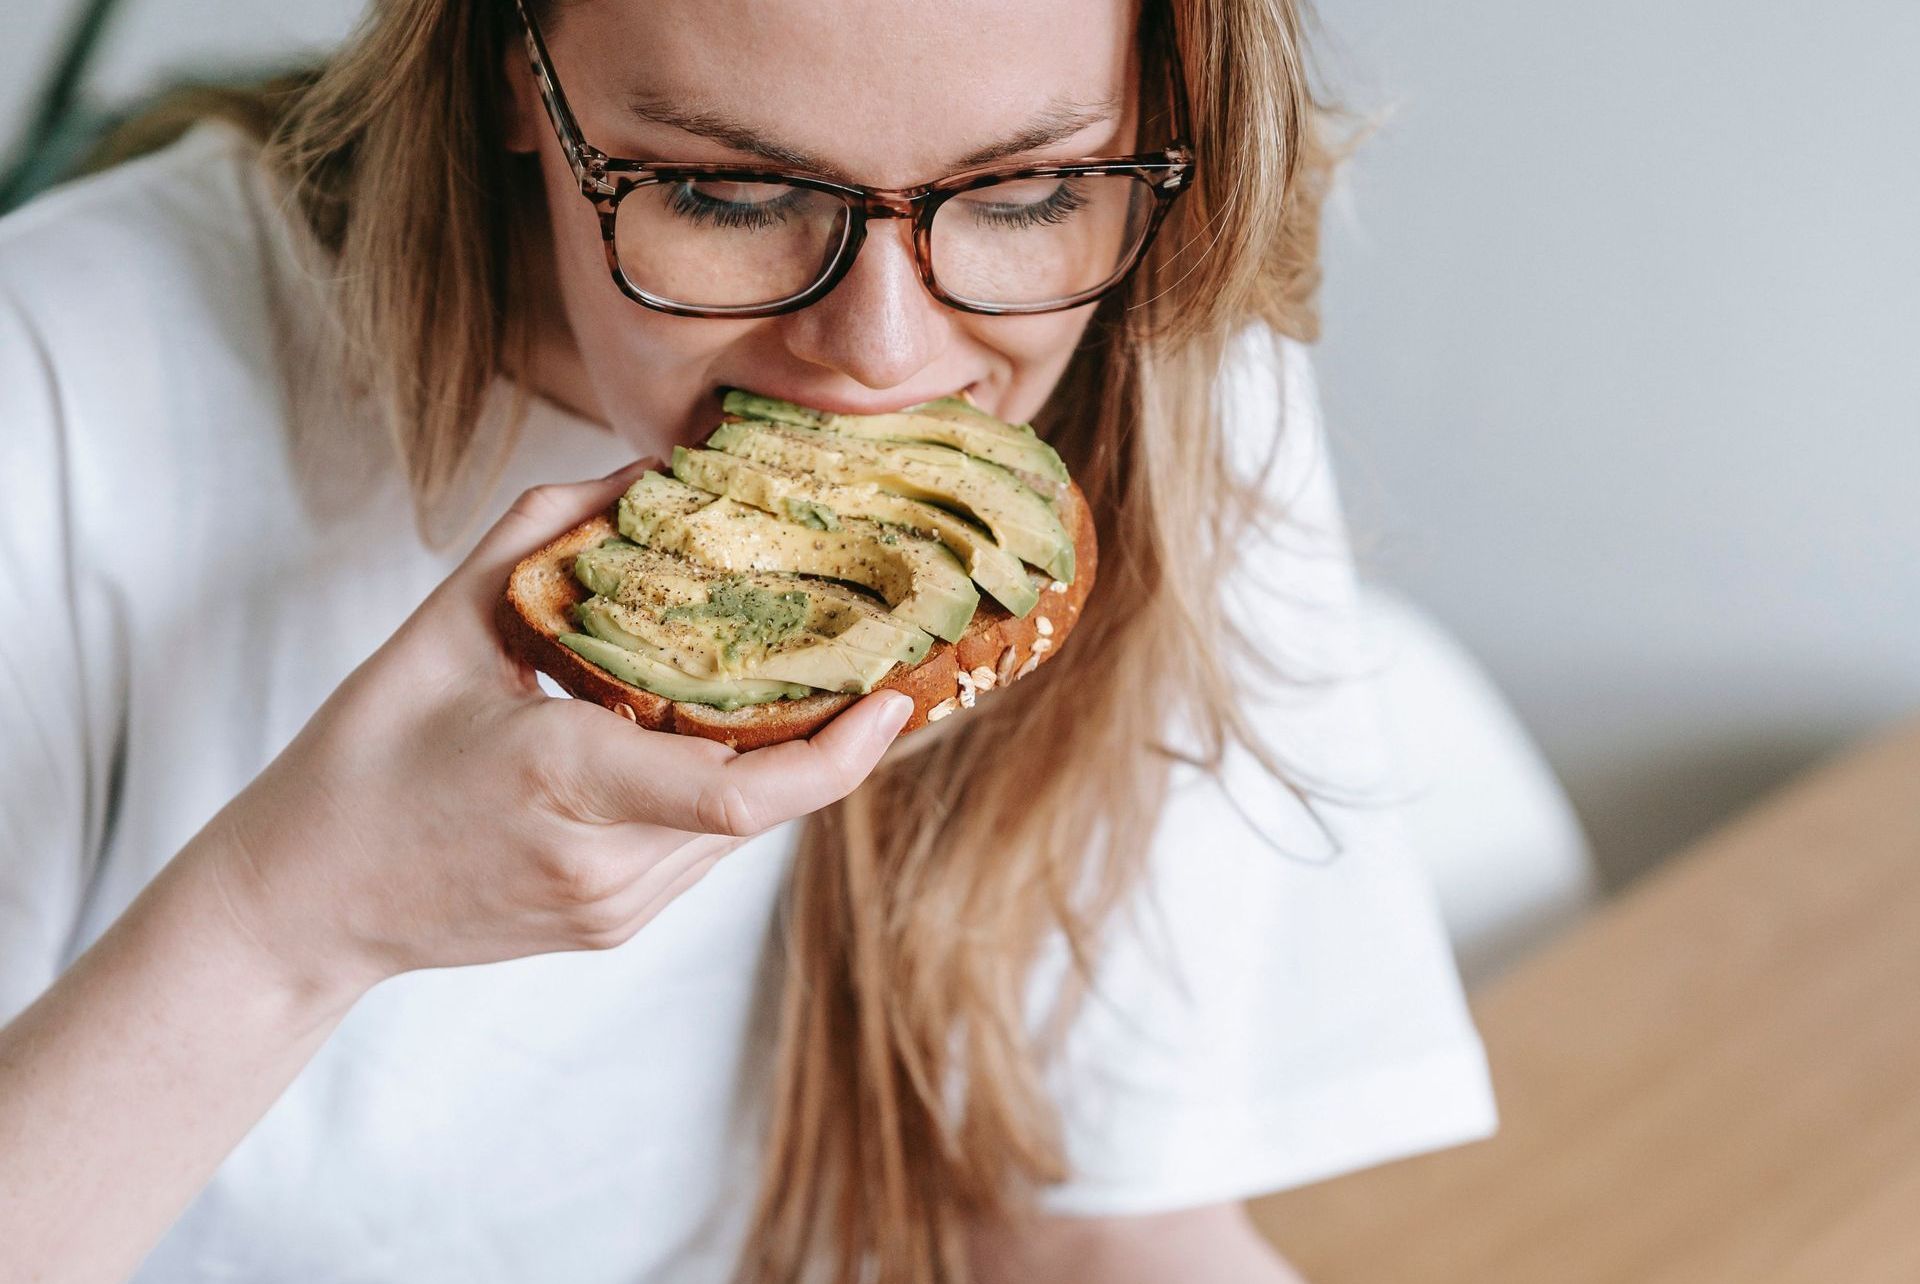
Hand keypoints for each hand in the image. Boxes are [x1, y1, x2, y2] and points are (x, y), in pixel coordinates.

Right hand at [191, 461, 910, 998]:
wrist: (305, 901)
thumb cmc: (362, 759)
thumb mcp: (441, 623)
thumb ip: (549, 531)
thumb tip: (650, 469)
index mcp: (562, 781)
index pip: (742, 793)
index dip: (838, 753)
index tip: (893, 700)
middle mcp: (603, 863)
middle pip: (762, 801)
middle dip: (822, 733)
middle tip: (872, 656)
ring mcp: (612, 909)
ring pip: (741, 832)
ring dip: (774, 760)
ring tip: (809, 683)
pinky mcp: (612, 928)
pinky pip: (704, 854)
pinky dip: (725, 790)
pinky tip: (717, 736)